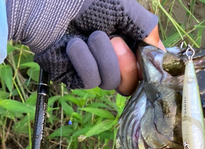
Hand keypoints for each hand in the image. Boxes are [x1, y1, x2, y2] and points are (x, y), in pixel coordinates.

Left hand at [7, 0, 163, 93]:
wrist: (42, 1)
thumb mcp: (122, 6)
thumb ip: (146, 28)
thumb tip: (162, 52)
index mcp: (122, 41)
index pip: (142, 68)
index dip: (147, 67)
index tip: (147, 58)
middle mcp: (108, 58)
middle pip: (131, 84)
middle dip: (126, 63)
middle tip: (115, 42)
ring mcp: (90, 69)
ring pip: (111, 82)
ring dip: (102, 56)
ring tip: (89, 35)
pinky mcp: (72, 77)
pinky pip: (89, 80)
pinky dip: (83, 60)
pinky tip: (72, 44)